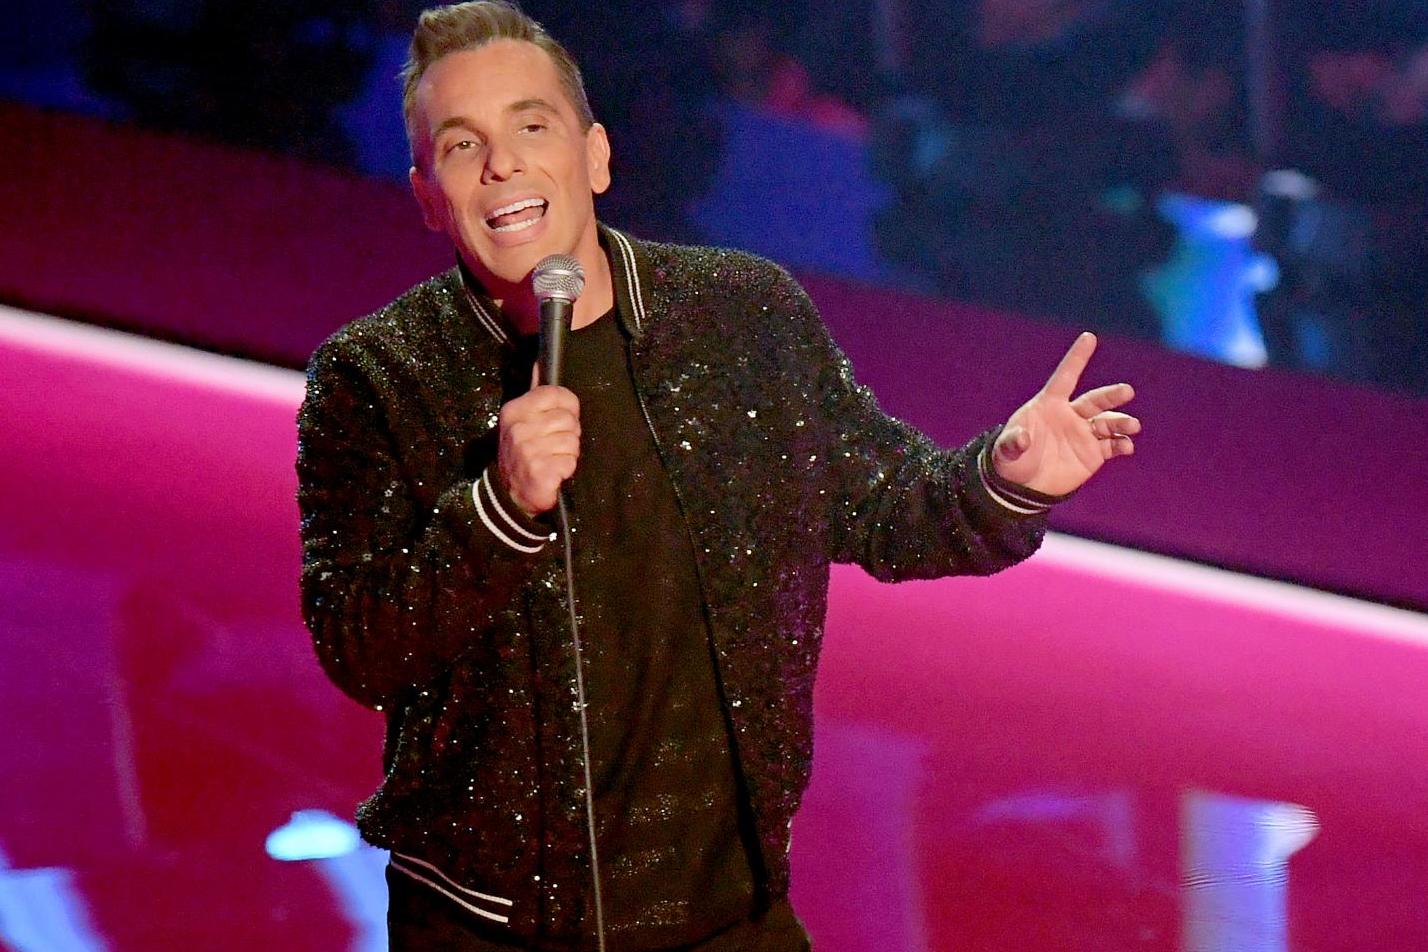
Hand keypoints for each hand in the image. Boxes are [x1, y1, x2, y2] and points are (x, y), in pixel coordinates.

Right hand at [497, 365, 579, 516]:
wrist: (511, 495)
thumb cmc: (524, 453)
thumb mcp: (523, 419)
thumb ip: (536, 391)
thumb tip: (541, 360)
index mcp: (516, 410)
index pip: (559, 394)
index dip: (567, 408)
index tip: (558, 422)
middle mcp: (519, 428)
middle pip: (569, 420)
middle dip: (568, 435)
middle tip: (552, 447)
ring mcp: (527, 450)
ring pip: (572, 442)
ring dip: (568, 454)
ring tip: (552, 460)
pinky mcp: (539, 472)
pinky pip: (569, 462)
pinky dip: (566, 471)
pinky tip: (553, 474)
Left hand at [992, 332, 1138, 496]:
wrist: (1022, 487)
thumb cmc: (1011, 461)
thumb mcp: (1006, 450)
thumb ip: (1012, 443)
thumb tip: (1022, 438)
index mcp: (1049, 405)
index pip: (1065, 376)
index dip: (1077, 358)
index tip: (1089, 337)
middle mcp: (1070, 415)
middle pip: (1095, 400)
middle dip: (1111, 395)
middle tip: (1126, 391)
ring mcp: (1084, 433)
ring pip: (1108, 422)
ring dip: (1122, 422)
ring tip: (1132, 426)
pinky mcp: (1093, 454)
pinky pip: (1112, 445)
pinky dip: (1122, 443)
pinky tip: (1126, 446)